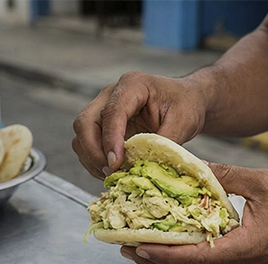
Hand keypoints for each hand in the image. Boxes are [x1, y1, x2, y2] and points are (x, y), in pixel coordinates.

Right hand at [72, 71, 207, 177]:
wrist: (185, 101)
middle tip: (112, 171)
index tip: (115, 163)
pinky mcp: (102, 125)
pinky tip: (111, 171)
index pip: (111, 112)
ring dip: (91, 158)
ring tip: (113, 175)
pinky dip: (94, 161)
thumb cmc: (185, 105)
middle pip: (85, 122)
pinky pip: (86, 144)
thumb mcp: (183, 121)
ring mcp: (103, 109)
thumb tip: (144, 165)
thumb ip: (164, 141)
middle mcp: (111, 94)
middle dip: (93, 151)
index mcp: (132, 85)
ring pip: (81, 135)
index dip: (110, 139)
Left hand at [118, 163, 267, 263]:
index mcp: (244, 247)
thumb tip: (189, 166)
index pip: (194, 258)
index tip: (137, 245)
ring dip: (165, 263)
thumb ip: (223, 176)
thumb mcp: (261, 181)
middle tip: (125, 247)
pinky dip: (184, 260)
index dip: (162, 253)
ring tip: (139, 248)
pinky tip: (170, 246)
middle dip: (153, 261)